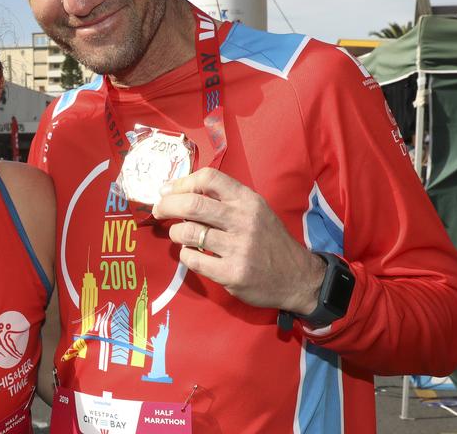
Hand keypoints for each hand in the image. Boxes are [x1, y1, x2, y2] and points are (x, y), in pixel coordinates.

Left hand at [151, 168, 325, 313]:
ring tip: (180, 235)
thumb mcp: (255, 210)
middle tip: (158, 210)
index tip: (168, 190)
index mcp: (248, 201)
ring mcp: (238, 248)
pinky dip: (185, 255)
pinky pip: (192, 259)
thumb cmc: (269, 240)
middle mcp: (244, 221)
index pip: (209, 178)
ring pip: (188, 232)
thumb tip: (179, 191)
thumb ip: (225, 200)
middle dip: (166, 205)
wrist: (298, 278)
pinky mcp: (232, 274)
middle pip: (192, 204)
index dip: (182, 182)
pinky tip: (191, 254)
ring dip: (176, 233)